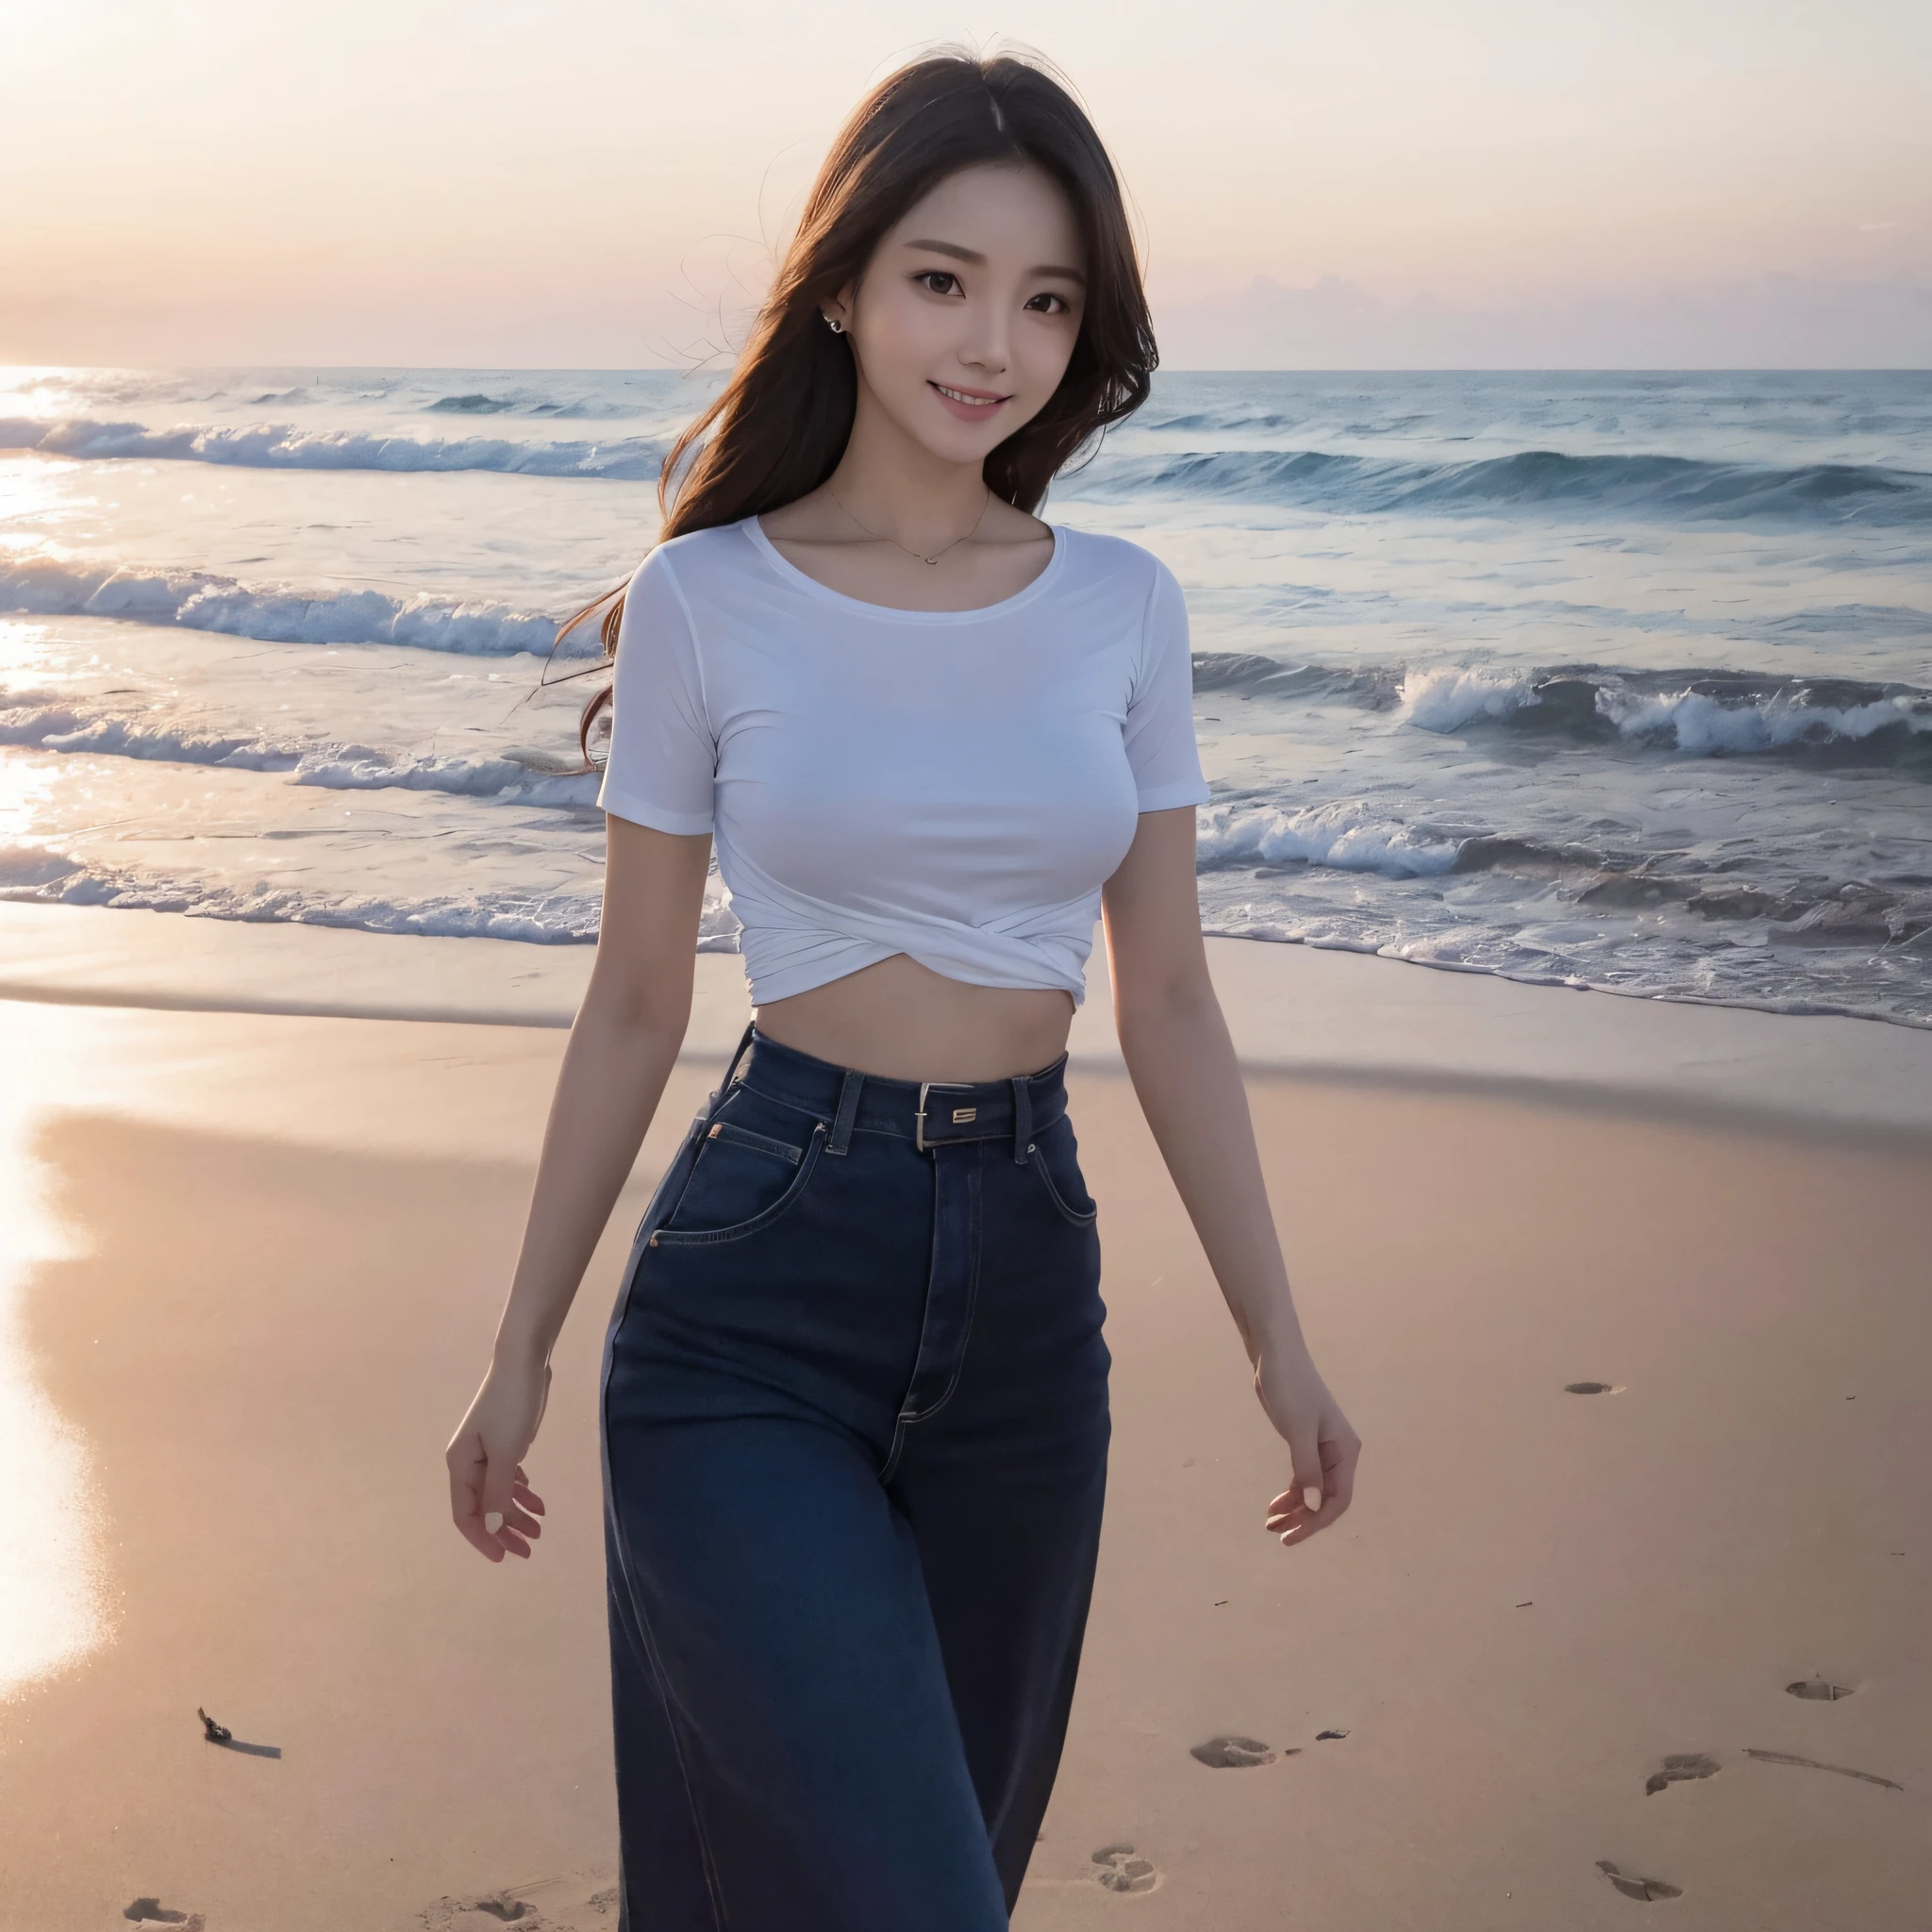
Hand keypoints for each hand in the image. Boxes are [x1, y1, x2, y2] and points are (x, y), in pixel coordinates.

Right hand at [446, 1355, 551, 1561]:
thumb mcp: (505, 1452)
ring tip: (539, 1530)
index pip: (465, 1514)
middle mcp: (468, 1463)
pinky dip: (521, 1492)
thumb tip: (489, 1528)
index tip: (504, 1557)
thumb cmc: (511, 1405)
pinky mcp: (504, 1445)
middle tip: (529, 1549)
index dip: (482, 1538)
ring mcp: (486, 1454)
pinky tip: (538, 1505)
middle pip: (483, 1508)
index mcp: (460, 1465)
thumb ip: (497, 1492)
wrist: (525, 1363)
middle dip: (504, 1531)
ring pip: (498, 1495)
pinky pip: (508, 1478)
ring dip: (516, 1514)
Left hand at [1253, 1345, 1359, 1547]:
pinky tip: (1275, 1507)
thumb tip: (1315, 1507)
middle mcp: (1338, 1454)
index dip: (1318, 1522)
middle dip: (1304, 1519)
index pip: (1338, 1499)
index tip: (1293, 1536)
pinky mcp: (1304, 1444)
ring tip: (1271, 1525)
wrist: (1276, 1355)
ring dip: (1295, 1509)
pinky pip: (1303, 1478)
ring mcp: (1321, 1450)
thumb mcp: (1298, 1430)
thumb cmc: (1290, 1388)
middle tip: (1278, 1535)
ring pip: (1313, 1491)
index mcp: (1345, 1451)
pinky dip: (1291, 1493)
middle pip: (1326, 1499)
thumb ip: (1306, 1469)